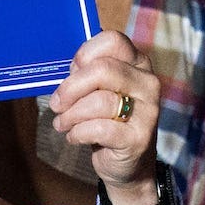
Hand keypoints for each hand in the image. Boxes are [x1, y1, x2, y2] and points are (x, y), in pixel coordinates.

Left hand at [47, 30, 161, 204]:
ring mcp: (148, 110)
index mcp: (137, 64)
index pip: (113, 41)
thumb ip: (85, 74)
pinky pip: (99, 128)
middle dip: (70, 88)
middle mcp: (147, 82)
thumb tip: (70, 68)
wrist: (127, 163)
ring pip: (99, 101)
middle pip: (102, 69)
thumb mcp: (96, 91)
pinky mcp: (139, 137)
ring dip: (70, 115)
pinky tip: (75, 137)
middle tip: (57, 104)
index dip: (84, 55)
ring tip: (63, 123)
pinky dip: (78, 133)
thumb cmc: (105, 120)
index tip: (72, 72)